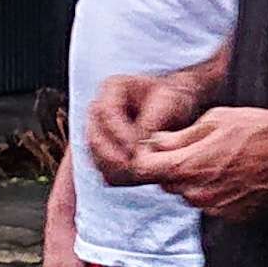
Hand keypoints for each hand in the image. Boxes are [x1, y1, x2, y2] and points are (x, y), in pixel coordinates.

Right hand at [85, 70, 204, 184]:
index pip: (106, 112)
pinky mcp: (102, 149)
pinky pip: (101, 166)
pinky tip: (134, 179)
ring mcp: (97, 130)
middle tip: (133, 169)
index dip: (119, 134)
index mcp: (112, 88)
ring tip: (136, 176)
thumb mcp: (168, 102)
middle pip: (94, 136)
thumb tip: (139, 147)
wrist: (173, 109)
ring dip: (113, 169)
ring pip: (94, 154)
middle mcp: (99, 109)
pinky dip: (115, 175)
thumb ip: (151, 122)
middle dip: (112, 156)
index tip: (135, 150)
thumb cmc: (172, 100)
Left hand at [130, 106, 267, 220]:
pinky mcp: (230, 216)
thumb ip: (178, 136)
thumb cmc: (257, 130)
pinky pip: (209, 203)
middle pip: (165, 183)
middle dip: (171, 166)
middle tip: (195, 146)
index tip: (157, 146)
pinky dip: (213, 190)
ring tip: (219, 159)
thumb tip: (154, 142)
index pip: (143, 170)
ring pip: (187, 194)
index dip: (145, 156)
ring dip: (193, 179)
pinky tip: (233, 173)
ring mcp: (214, 208)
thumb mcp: (213, 120)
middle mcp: (197, 194)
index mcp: (187, 167)